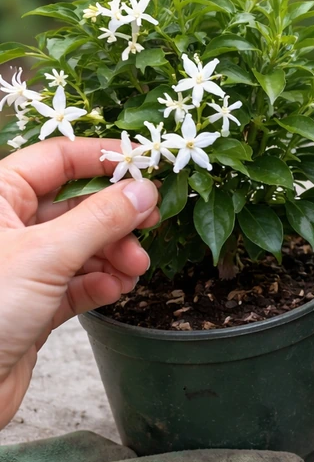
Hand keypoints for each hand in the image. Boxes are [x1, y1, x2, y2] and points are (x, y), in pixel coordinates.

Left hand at [0, 137, 159, 428]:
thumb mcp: (45, 255)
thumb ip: (100, 218)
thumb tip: (142, 189)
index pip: (56, 159)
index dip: (102, 158)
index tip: (144, 164)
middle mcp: (8, 228)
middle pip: (77, 204)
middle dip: (117, 216)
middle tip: (152, 222)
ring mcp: (22, 266)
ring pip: (84, 244)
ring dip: (116, 254)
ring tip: (135, 268)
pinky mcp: (34, 303)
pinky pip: (79, 281)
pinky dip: (102, 283)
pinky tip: (114, 289)